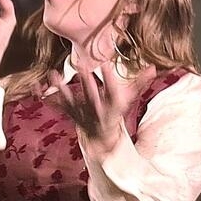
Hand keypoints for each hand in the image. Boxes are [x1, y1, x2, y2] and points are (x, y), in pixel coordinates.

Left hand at [39, 63, 156, 152]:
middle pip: (91, 98)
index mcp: (112, 108)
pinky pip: (61, 105)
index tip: (105, 64)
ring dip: (63, 89)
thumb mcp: (129, 99)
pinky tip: (47, 80)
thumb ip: (140, 83)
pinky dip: (53, 95)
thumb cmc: (116, 111)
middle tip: (82, 67)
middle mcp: (96, 112)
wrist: (103, 135)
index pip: (112, 93)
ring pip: (72, 102)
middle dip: (87, 84)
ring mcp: (82, 114)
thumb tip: (153, 68)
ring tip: (55, 74)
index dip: (109, 79)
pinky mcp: (72, 113)